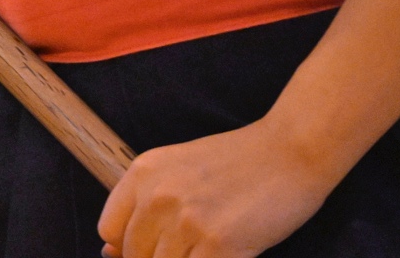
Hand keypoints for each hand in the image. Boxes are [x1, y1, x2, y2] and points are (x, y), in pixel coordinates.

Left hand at [98, 114, 340, 257]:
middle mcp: (158, 196)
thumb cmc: (238, 163)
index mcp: (144, 172)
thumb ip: (146, 204)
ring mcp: (187, 221)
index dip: (126, 249)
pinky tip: (222, 254)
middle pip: (135, 256)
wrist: (289, 151)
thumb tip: (110, 251)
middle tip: (189, 248)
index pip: (110, 230)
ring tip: (206, 248)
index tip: (149, 250)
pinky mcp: (218, 244)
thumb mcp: (179, 168)